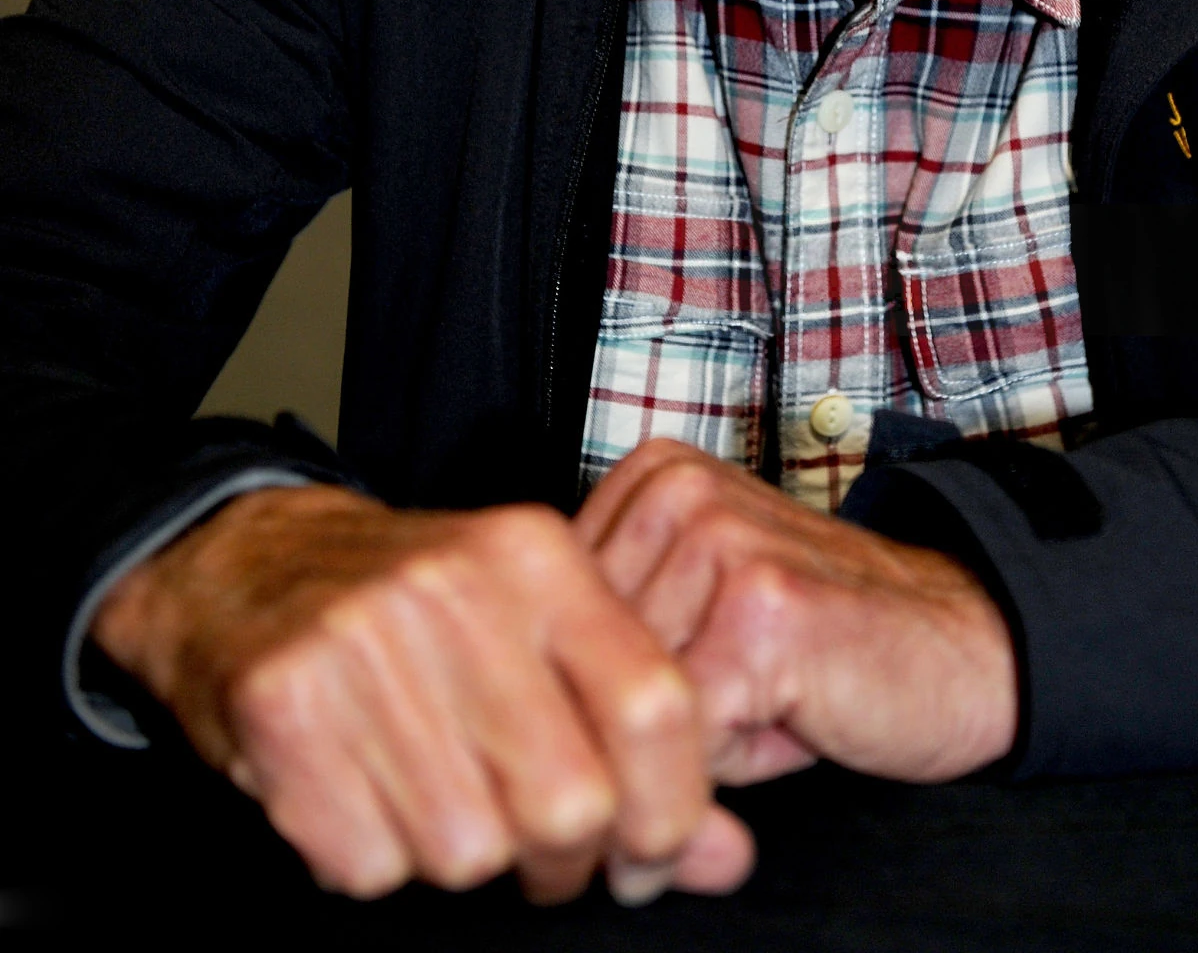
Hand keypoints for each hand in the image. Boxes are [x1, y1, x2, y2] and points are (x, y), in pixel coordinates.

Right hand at [91, 484, 752, 903]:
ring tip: (431, 790)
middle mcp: (456, 587)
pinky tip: (361, 790)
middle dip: (561, 858)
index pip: (654, 704)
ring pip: (469, 850)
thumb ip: (635, 741)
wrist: (250, 565)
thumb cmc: (415, 609)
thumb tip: (725, 857)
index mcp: (536, 555)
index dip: (672, 808)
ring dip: (457, 856)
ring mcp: (364, 641)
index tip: (654, 850)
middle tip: (532, 841)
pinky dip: (372, 859)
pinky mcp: (284, 704)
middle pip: (569, 802)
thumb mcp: (537, 634)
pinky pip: (368, 863)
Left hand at [576, 440, 1017, 786]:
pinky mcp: (762, 606)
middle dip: (635, 731)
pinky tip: (790, 719)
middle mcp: (677, 492)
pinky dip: (732, 762)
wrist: (962, 644)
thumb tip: (527, 747)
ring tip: (764, 704)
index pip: (551, 613)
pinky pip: (690, 733)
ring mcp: (720, 540)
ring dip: (691, 746)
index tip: (632, 725)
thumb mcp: (701, 625)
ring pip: (631, 702)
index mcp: (652, 477)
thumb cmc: (826, 645)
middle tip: (721, 717)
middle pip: (584, 661)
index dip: (589, 695)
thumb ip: (613, 652)